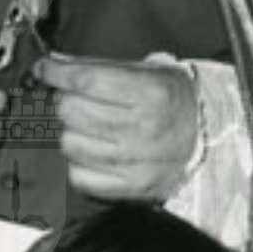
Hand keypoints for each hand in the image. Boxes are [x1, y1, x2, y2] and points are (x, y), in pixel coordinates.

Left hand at [34, 54, 197, 202]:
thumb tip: (55, 65)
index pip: (86, 81)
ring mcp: (138, 162)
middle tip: (76, 99)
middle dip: (66, 101)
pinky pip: (80, 176)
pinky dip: (79, 163)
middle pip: (73, 111)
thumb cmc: (174, 100)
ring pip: (71, 144)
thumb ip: (97, 67)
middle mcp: (146, 129)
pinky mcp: (131, 186)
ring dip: (72, 132)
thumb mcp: (146, 71)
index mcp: (153, 94)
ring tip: (88, 127)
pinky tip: (93, 151)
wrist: (206, 136)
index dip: (57, 73)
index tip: (46, 70)